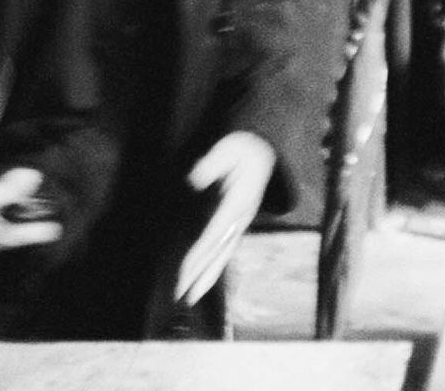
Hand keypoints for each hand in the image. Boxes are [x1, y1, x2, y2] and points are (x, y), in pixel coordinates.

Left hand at [176, 131, 274, 304]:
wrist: (263, 148)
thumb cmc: (242, 147)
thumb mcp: (229, 148)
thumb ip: (212, 163)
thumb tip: (194, 180)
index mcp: (240, 201)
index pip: (215, 232)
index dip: (200, 252)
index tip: (184, 270)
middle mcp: (242, 217)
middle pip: (219, 250)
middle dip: (199, 274)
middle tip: (181, 296)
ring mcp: (241, 223)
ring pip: (222, 255)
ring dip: (206, 276)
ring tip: (189, 298)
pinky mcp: (237, 224)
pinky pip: (224, 250)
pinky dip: (213, 267)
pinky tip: (202, 279)